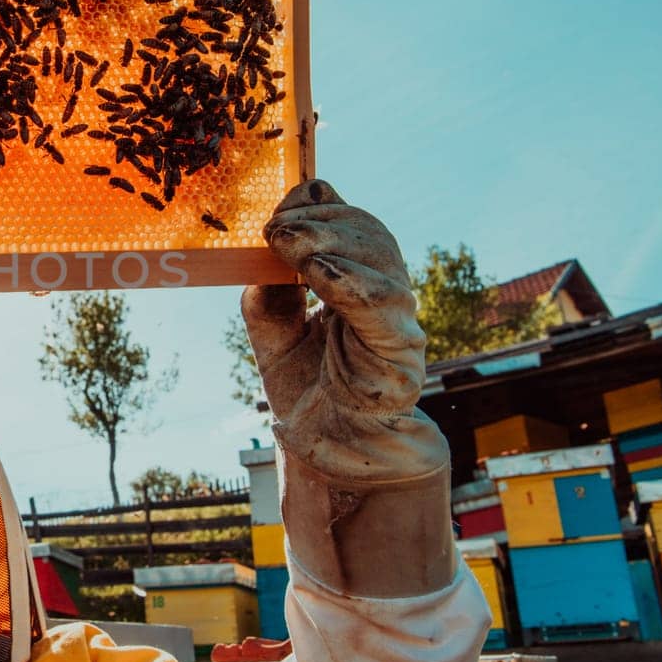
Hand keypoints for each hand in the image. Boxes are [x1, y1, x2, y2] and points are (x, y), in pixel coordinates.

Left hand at [240, 179, 453, 597]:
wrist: (337, 460)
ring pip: (381, 266)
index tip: (285, 201)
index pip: (352, 225)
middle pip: (370, 236)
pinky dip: (352, 285)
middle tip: (280, 222)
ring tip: (291, 240)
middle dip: (325, 220)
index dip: (322, 206)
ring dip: (333, 244)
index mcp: (357, 283)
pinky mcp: (399, 359)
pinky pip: (381, 313)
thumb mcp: (273, 339)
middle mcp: (385, 298)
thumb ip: (269, 298)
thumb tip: (262, 256)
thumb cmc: (313, 395)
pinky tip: (321, 272)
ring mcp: (397, 326)